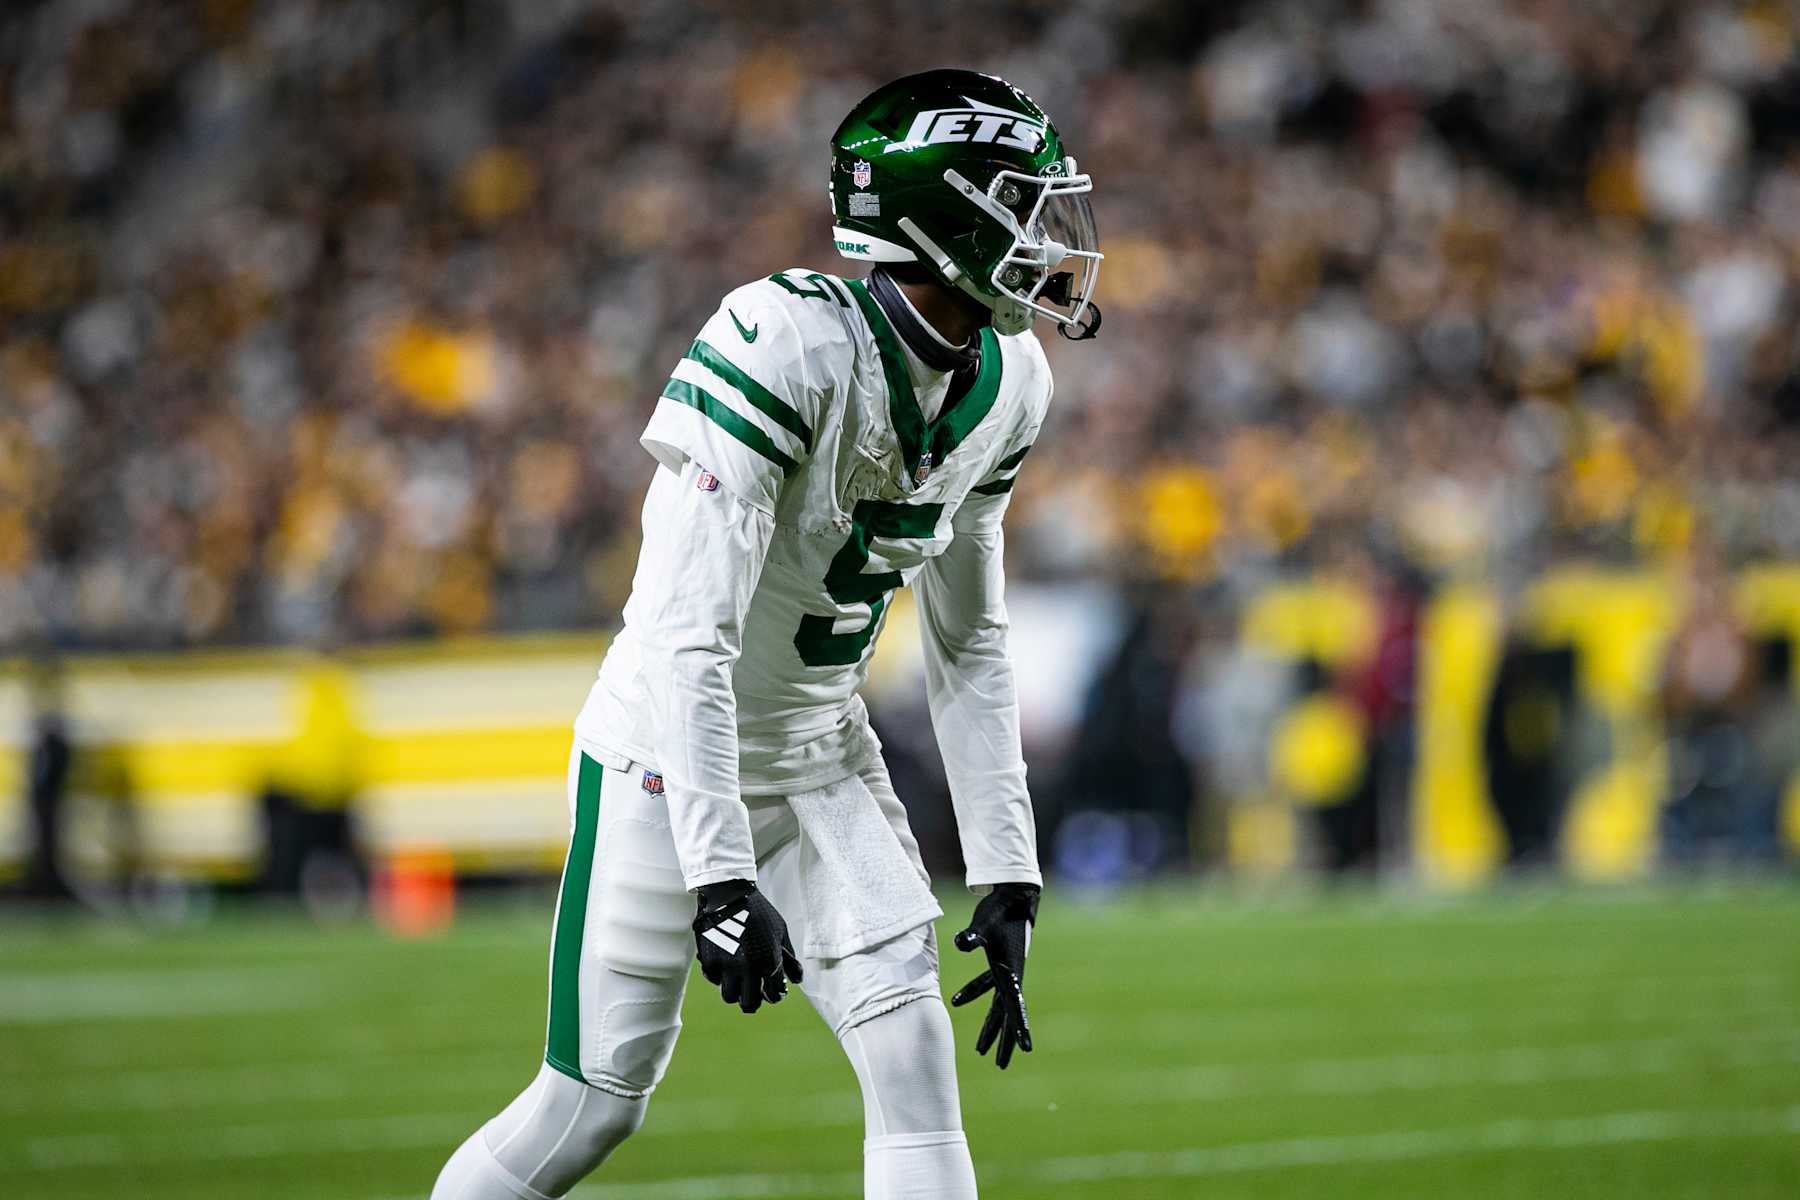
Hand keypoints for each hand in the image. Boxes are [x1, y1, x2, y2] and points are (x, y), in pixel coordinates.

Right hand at [693, 880, 803, 1013]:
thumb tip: (797, 980)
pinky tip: (724, 965)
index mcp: (769, 961)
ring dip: (735, 991)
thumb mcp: (780, 932)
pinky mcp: (710, 961)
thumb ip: (789, 958)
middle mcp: (749, 968)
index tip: (772, 993)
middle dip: (753, 1002)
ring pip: (729, 997)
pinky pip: (714, 980)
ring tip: (738, 982)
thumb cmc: (759, 912)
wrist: (729, 895)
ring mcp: (727, 967)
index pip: (774, 994)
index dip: (775, 996)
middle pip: (749, 1004)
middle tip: (753, 994)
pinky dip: (719, 976)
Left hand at [950, 882, 1038, 1068]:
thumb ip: (972, 938)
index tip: (1026, 1049)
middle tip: (999, 1065)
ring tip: (979, 1050)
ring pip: (997, 1007)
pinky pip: (987, 987)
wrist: (1013, 895)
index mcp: (1010, 973)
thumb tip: (960, 944)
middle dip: (1003, 1042)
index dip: (1020, 1028)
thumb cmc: (1000, 910)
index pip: (1016, 1007)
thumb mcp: (983, 925)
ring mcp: (1006, 971)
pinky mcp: (999, 963)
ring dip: (989, 1027)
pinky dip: (973, 995)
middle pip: (1007, 1016)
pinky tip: (956, 1000)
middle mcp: (1011, 977)